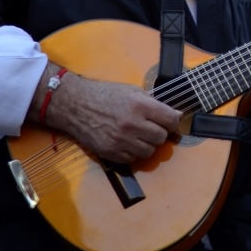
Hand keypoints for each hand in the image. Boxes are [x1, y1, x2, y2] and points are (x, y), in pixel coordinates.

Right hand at [48, 74, 180, 163]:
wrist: (76, 104)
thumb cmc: (105, 95)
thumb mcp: (132, 91)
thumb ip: (153, 103)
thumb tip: (175, 115)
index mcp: (140, 105)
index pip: (170, 120)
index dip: (173, 122)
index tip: (170, 122)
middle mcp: (132, 124)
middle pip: (161, 138)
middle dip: (159, 133)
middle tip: (152, 128)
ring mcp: (121, 140)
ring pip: (148, 151)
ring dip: (147, 145)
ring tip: (138, 136)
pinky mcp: (110, 152)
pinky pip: (132, 159)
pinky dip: (132, 153)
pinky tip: (126, 142)